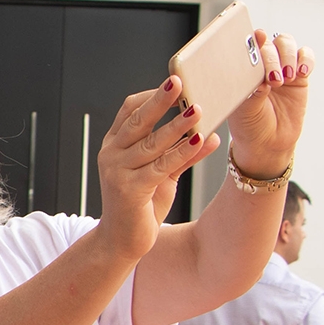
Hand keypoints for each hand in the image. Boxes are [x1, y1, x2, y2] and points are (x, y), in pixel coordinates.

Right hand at [97, 79, 222, 257]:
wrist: (122, 242)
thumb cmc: (140, 205)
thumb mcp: (163, 174)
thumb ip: (183, 153)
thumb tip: (212, 134)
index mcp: (114, 145)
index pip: (129, 110)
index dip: (151, 95)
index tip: (175, 84)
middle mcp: (111, 154)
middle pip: (138, 120)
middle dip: (161, 100)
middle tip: (180, 83)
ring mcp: (117, 172)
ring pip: (152, 142)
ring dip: (177, 125)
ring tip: (198, 110)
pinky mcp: (129, 189)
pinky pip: (160, 165)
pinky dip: (181, 152)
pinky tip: (198, 140)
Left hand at [226, 30, 313, 177]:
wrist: (268, 143)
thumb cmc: (249, 125)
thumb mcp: (245, 110)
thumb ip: (253, 92)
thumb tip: (263, 80)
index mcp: (242, 68)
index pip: (248, 45)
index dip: (254, 39)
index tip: (258, 37)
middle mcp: (261, 64)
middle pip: (270, 43)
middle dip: (273, 57)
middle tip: (275, 80)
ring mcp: (281, 68)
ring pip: (287, 44)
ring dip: (288, 56)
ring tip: (287, 78)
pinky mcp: (300, 76)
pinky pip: (306, 57)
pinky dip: (306, 60)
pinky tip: (302, 72)